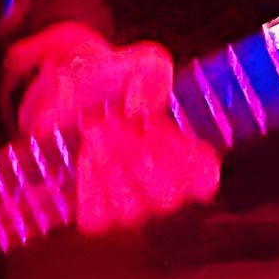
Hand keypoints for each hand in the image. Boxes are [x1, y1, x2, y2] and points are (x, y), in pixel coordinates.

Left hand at [5, 23, 220, 233]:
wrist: (73, 89)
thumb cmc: (120, 78)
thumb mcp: (144, 62)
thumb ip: (150, 76)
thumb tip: (138, 112)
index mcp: (190, 157)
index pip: (205, 178)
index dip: (184, 158)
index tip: (154, 125)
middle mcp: (166, 189)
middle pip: (164, 196)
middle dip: (135, 156)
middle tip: (112, 120)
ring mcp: (134, 206)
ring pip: (129, 210)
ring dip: (108, 165)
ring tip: (93, 127)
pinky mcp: (98, 215)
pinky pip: (95, 217)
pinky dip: (87, 185)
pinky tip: (84, 155)